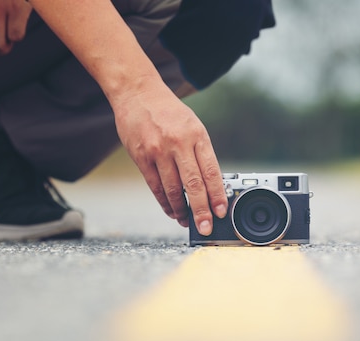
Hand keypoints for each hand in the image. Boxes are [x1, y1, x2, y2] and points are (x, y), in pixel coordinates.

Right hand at [113, 83, 227, 235]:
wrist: (138, 93)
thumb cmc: (168, 112)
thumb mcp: (192, 126)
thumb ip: (200, 153)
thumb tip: (210, 185)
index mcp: (196, 135)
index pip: (211, 171)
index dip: (218, 195)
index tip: (222, 211)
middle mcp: (178, 143)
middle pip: (193, 185)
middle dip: (201, 210)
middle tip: (206, 227)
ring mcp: (158, 151)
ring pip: (173, 189)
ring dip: (181, 210)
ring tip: (186, 220)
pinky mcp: (141, 157)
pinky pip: (155, 186)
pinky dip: (164, 202)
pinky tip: (171, 210)